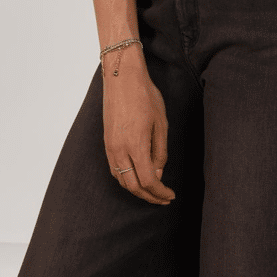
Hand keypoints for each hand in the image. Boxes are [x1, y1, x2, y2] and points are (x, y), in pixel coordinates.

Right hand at [102, 44, 175, 205]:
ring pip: (121, 180)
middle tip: (164, 198)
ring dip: (137, 189)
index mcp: (136, 145)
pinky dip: (126, 178)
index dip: (160, 192)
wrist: (122, 77)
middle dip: (149, 196)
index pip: (148, 181)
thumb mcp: (161, 123)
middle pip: (133, 186)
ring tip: (152, 190)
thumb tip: (158, 173)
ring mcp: (110, 146)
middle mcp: (119, 150)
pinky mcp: (106, 142)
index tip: (170, 195)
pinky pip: (114, 169)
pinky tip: (137, 176)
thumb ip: (160, 151)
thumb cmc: (145, 96)